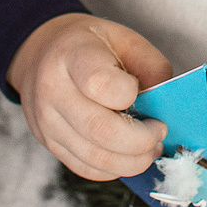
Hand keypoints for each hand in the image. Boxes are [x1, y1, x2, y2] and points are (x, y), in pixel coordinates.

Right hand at [8, 13, 173, 180]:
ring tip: (149, 148)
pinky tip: (127, 156)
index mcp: (72, 55)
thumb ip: (151, 67)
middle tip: (158, 132)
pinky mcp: (49, 143)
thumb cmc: (88, 45)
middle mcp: (52, 90)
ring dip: (132, 161)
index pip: (100, 84)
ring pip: (95, 158)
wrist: (40, 53)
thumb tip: (166, 106)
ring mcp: (46, 121)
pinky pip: (85, 168)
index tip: (144, 94)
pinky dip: (114, 169)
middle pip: (100, 130)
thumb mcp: (124, 38)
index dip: (130, 95)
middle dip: (141, 140)